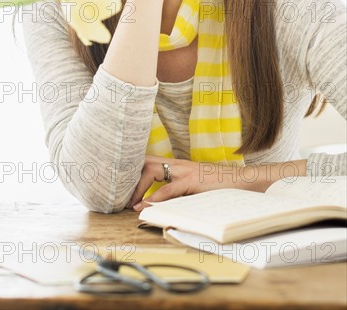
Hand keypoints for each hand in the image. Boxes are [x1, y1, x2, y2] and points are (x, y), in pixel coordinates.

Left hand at [127, 156, 308, 210]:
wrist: (246, 181)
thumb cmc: (219, 186)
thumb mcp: (194, 187)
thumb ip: (178, 191)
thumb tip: (160, 203)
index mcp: (177, 166)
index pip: (147, 162)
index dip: (132, 171)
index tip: (122, 186)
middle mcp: (178, 165)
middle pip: (145, 162)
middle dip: (130, 177)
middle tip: (121, 195)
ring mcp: (185, 171)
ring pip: (152, 171)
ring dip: (138, 187)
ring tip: (130, 202)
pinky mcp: (194, 181)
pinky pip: (170, 188)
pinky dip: (156, 197)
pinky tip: (147, 205)